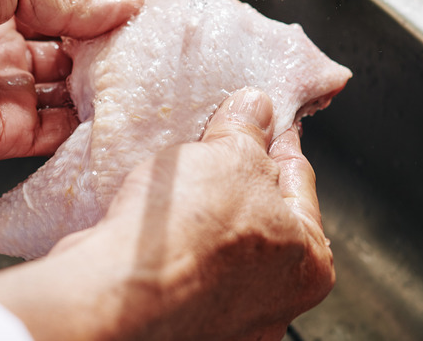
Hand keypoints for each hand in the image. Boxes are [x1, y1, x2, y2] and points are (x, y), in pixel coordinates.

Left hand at [0, 0, 141, 161]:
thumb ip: (69, 1)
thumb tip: (121, 5)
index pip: (60, 28)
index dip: (96, 29)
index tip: (132, 28)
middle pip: (63, 71)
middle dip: (100, 67)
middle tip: (139, 61)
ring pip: (60, 109)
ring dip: (93, 100)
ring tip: (133, 88)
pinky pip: (45, 139)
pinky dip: (77, 132)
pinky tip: (106, 115)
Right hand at [0, 88, 334, 340]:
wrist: (115, 292)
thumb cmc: (189, 240)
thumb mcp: (231, 157)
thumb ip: (248, 131)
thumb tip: (255, 110)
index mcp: (306, 262)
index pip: (298, 178)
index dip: (277, 137)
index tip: (265, 117)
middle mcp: (271, 296)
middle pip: (258, 210)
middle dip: (237, 171)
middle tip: (219, 136)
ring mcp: (222, 311)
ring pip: (217, 236)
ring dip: (202, 201)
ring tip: (182, 169)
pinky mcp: (176, 313)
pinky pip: (181, 257)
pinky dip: (174, 231)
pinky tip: (158, 206)